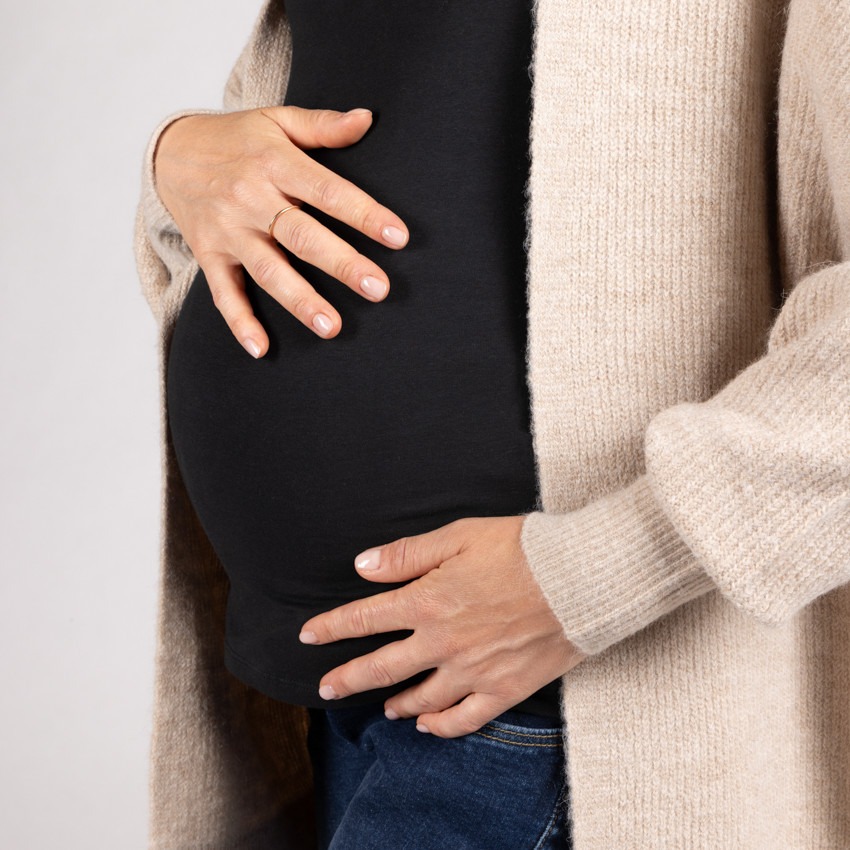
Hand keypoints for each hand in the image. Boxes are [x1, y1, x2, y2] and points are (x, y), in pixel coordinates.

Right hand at [153, 106, 408, 354]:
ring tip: (332, 328)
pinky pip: (223, 293)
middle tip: (377, 289)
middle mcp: (250, 198)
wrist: (170, 152)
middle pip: (301, 236)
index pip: (326, 191)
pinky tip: (261, 349)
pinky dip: (239, 322)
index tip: (398, 237)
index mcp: (274, 163)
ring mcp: (227, 230)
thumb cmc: (239, 139)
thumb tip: (367, 119)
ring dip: (299, 300)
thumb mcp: (277, 119)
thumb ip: (323, 125)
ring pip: (268, 270)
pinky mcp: (208, 254)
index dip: (363, 214)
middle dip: (341, 263)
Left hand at [299, 516, 586, 737]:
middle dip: (347, 678)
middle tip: (326, 688)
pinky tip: (428, 725)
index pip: (365, 618)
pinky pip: (464, 719)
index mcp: (428, 600)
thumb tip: (363, 566)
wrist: (581, 578)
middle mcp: (443, 642)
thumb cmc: (523, 548)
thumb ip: (408, 554)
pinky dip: (440, 726)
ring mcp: (473, 670)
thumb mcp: (459, 536)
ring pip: (420, 698)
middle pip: (382, 667)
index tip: (308, 635)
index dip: (332, 627)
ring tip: (383, 707)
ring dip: (395, 703)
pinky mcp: (504, 688)